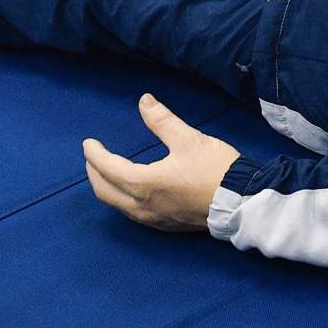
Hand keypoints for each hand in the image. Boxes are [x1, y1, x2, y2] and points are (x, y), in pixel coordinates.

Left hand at [81, 94, 239, 233]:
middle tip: (92, 158)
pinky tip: (130, 191)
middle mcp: (142, 206)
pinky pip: (132, 213)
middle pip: (105, 192)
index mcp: (144, 184)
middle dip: (94, 173)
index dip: (94, 155)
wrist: (239, 202)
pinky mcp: (164, 226)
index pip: (108, 169)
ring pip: (117, 205)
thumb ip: (162, 120)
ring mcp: (153, 220)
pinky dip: (122, 199)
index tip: (88, 143)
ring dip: (107, 188)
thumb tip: (144, 101)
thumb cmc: (213, 169)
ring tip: (107, 173)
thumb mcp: (189, 139)